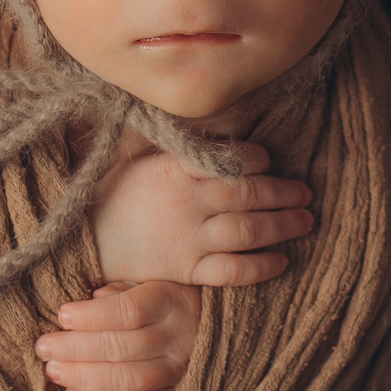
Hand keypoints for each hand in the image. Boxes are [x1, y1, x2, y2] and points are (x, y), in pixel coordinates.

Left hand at [35, 280, 198, 390]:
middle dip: (75, 349)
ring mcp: (179, 370)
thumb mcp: (150, 278)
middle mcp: (179, 337)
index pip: (128, 311)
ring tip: (53, 370)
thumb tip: (93, 300)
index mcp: (171, 300)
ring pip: (127, 380)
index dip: (90, 316)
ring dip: (83, 377)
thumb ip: (121, 287)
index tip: (62, 316)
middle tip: (43, 347)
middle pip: (121, 348)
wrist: (214, 323)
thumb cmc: (168, 293)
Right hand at [90, 137, 314, 287]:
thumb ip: (179, 142)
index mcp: (172, 168)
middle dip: (283, 192)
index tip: (268, 161)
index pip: (224, 159)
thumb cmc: (115, 193)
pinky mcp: (187, 270)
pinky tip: (281, 260)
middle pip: (247, 194)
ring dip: (283, 224)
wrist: (85, 241)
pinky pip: (233, 270)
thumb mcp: (140, 156)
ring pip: (248, 230)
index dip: (254, 159)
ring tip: (305, 220)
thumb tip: (222, 120)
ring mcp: (187, 238)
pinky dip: (261, 266)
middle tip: (305, 192)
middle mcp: (184, 202)